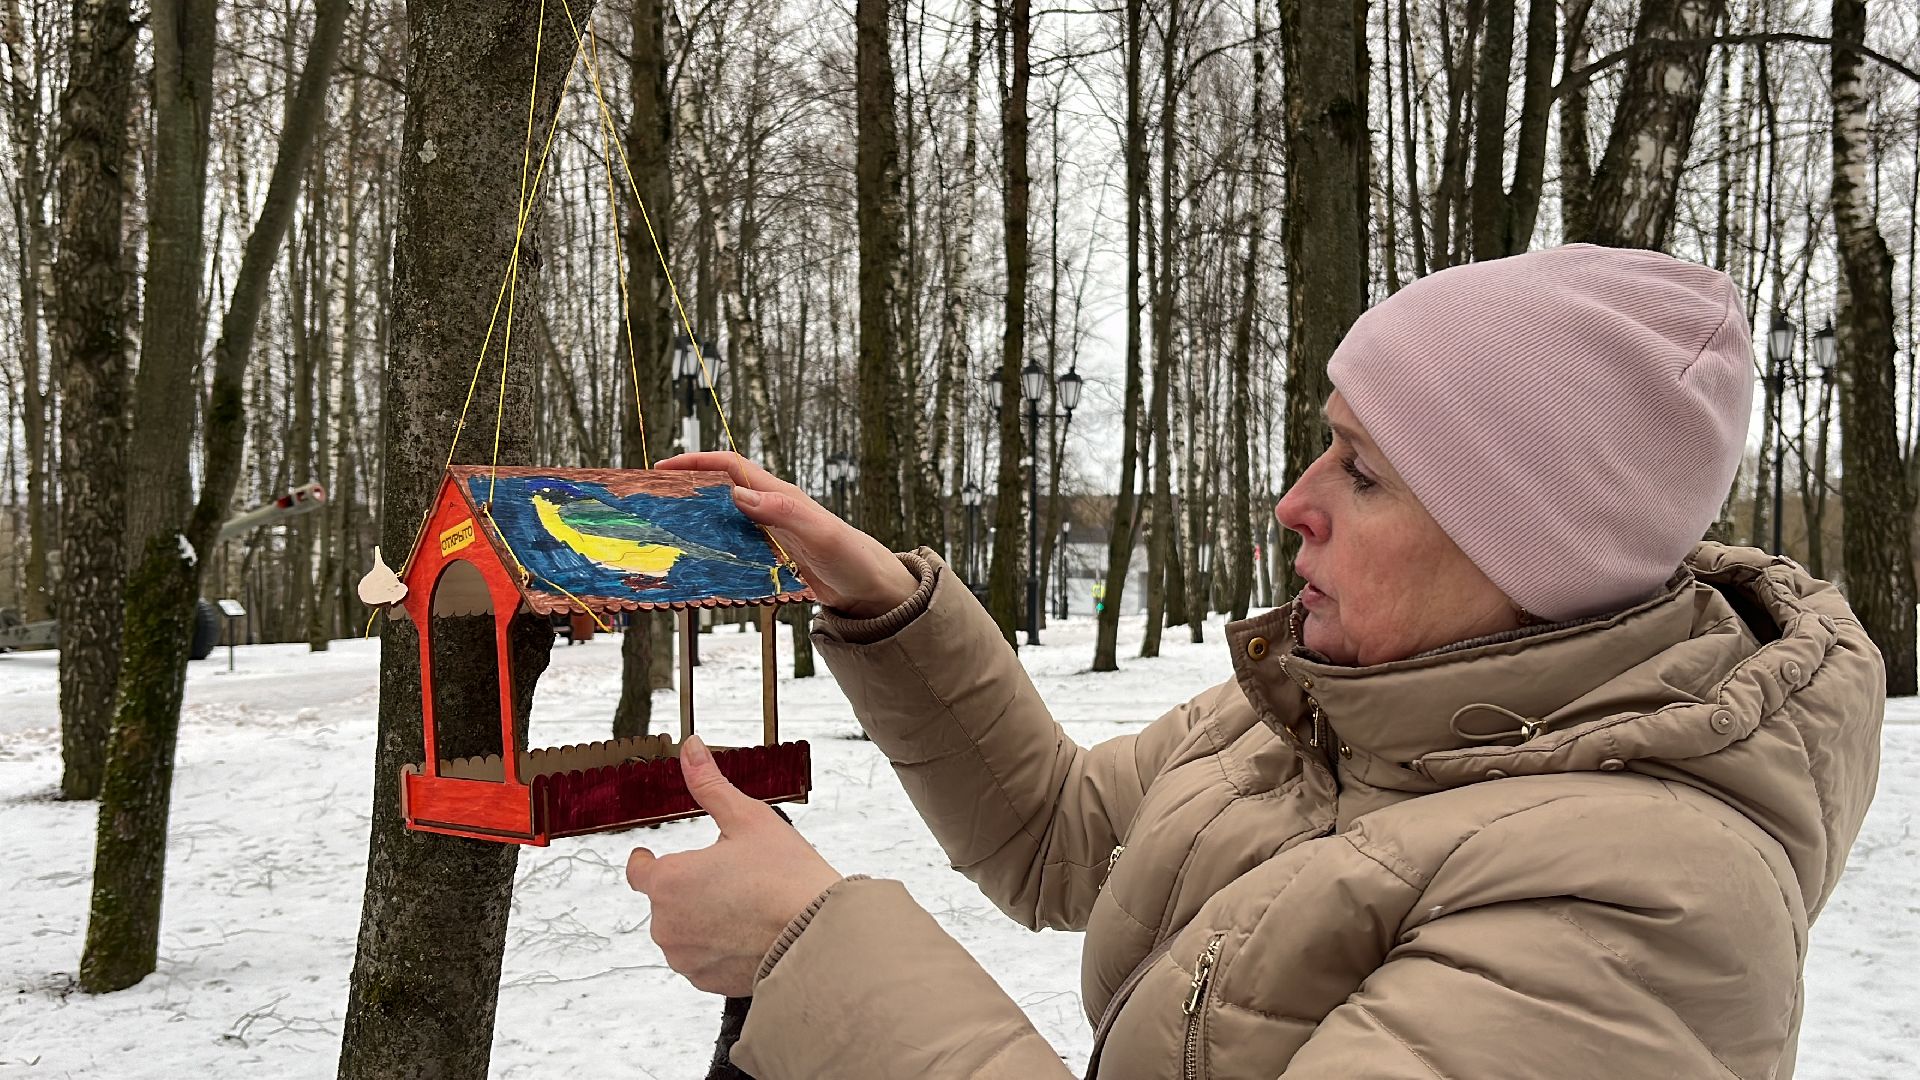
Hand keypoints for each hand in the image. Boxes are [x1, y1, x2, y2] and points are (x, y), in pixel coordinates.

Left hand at [626, 735, 843, 996]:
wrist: (816, 936)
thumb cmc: (786, 878)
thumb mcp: (749, 819)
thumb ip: (710, 784)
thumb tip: (690, 748)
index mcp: (669, 880)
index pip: (637, 871)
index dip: (646, 861)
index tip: (653, 857)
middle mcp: (667, 923)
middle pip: (666, 900)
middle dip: (690, 887)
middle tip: (729, 877)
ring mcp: (685, 956)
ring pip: (683, 931)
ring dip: (702, 918)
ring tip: (743, 905)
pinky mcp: (705, 981)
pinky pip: (701, 958)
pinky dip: (717, 945)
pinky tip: (748, 931)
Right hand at [655, 451, 918, 618]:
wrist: (874, 590)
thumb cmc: (853, 558)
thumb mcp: (819, 534)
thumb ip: (783, 512)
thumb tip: (738, 492)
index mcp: (781, 496)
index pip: (732, 466)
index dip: (697, 462)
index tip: (663, 469)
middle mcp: (773, 509)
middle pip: (722, 489)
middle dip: (688, 490)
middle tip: (653, 503)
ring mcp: (772, 533)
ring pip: (725, 519)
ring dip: (697, 521)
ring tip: (665, 533)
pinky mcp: (774, 556)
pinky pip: (735, 546)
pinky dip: (714, 549)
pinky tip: (699, 563)